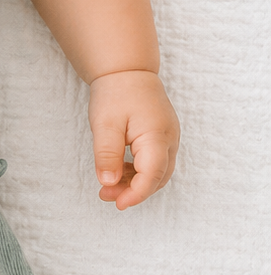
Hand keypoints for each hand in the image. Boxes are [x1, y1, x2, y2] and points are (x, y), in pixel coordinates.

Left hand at [88, 70, 178, 209]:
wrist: (127, 70)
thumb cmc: (116, 93)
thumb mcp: (105, 124)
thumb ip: (107, 154)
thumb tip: (108, 182)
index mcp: (157, 135)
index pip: (152, 175)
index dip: (136, 194)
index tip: (117, 204)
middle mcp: (170, 139)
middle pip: (158, 178)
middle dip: (134, 192)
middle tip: (106, 195)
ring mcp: (169, 138)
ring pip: (158, 172)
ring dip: (135, 184)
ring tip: (108, 187)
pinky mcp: (163, 138)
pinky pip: (155, 163)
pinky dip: (139, 173)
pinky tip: (118, 174)